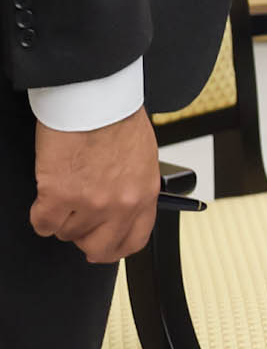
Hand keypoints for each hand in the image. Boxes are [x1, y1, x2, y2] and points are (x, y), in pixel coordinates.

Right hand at [30, 107, 160, 264]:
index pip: (134, 240)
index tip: (103, 246)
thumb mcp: (142, 159)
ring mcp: (90, 203)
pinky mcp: (59, 195)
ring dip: (62, 218)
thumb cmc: (117, 120)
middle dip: (84, 239)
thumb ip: (133, 188)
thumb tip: (121, 208)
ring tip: (64, 193)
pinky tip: (46, 198)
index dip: (114, 248)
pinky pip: (43, 224)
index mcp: (144, 194)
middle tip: (76, 224)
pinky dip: (40, 215)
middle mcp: (120, 204)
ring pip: (67, 233)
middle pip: (99, 248)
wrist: (95, 101)